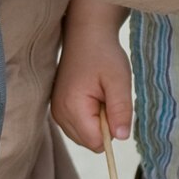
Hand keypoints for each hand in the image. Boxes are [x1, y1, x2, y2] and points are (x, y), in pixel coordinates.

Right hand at [52, 9, 131, 153]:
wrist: (85, 35)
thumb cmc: (104, 55)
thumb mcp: (119, 81)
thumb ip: (121, 111)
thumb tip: (121, 138)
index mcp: (72, 107)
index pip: (96, 142)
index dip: (111, 129)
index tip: (113, 104)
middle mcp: (59, 114)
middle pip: (89, 142)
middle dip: (103, 126)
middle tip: (106, 97)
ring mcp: (56, 112)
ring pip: (84, 137)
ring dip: (97, 121)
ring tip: (99, 94)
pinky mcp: (58, 109)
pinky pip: (78, 127)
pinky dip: (89, 117)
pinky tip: (91, 96)